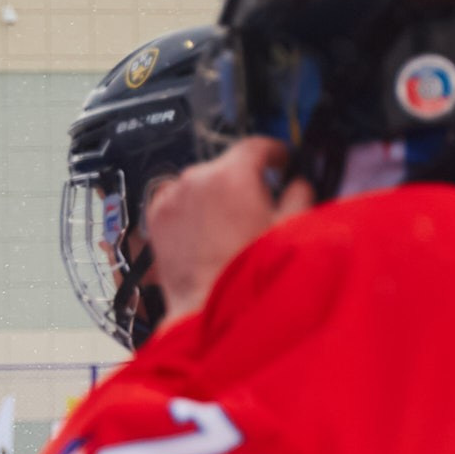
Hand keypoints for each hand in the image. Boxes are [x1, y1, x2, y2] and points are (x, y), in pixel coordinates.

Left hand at [144, 137, 315, 325]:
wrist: (207, 308)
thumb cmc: (247, 272)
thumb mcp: (289, 228)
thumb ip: (299, 195)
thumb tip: (298, 184)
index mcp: (232, 175)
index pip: (255, 146)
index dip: (272, 152)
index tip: (279, 162)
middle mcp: (196, 179)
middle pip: (226, 166)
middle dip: (243, 180)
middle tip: (257, 203)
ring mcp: (171, 198)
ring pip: (199, 184)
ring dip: (214, 195)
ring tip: (228, 224)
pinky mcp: (155, 218)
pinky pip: (177, 201)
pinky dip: (190, 209)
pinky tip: (204, 231)